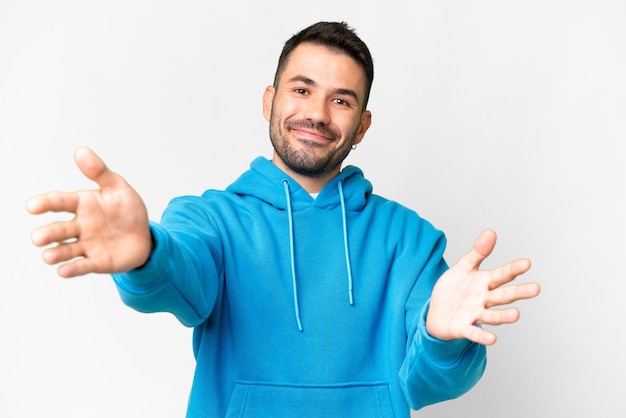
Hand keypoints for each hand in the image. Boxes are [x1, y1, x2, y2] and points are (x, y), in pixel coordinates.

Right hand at [26, 147, 151, 277]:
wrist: (145, 235)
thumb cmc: (127, 210)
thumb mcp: (118, 188)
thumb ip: (100, 172)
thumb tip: (81, 151)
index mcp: (83, 205)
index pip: (60, 202)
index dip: (46, 203)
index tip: (32, 206)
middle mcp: (80, 226)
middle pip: (60, 230)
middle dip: (48, 234)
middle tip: (38, 238)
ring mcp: (88, 245)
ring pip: (67, 250)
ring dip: (56, 253)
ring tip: (48, 256)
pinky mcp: (98, 261)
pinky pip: (84, 265)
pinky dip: (73, 268)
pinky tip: (64, 271)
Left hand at [426, 229, 540, 345]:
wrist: (436, 312)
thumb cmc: (454, 289)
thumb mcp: (463, 267)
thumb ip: (478, 252)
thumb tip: (491, 232)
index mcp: (484, 283)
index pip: (501, 275)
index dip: (512, 269)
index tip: (526, 263)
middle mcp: (484, 300)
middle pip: (503, 296)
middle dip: (518, 292)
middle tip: (536, 288)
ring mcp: (475, 315)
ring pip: (492, 316)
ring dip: (504, 316)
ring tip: (516, 315)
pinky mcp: (463, 328)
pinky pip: (474, 333)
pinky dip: (482, 336)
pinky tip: (492, 339)